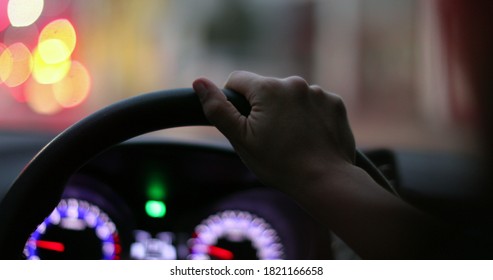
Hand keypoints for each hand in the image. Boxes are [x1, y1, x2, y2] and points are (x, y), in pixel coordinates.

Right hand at [193, 71, 448, 258]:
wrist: (325, 181)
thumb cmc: (279, 164)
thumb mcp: (241, 139)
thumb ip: (218, 109)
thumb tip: (199, 82)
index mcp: (268, 88)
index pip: (237, 81)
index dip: (235, 102)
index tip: (245, 125)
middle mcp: (294, 82)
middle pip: (266, 89)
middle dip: (263, 108)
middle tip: (269, 138)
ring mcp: (318, 92)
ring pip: (290, 97)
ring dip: (287, 111)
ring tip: (292, 141)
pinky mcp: (335, 103)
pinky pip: (313, 104)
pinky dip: (310, 116)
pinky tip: (310, 138)